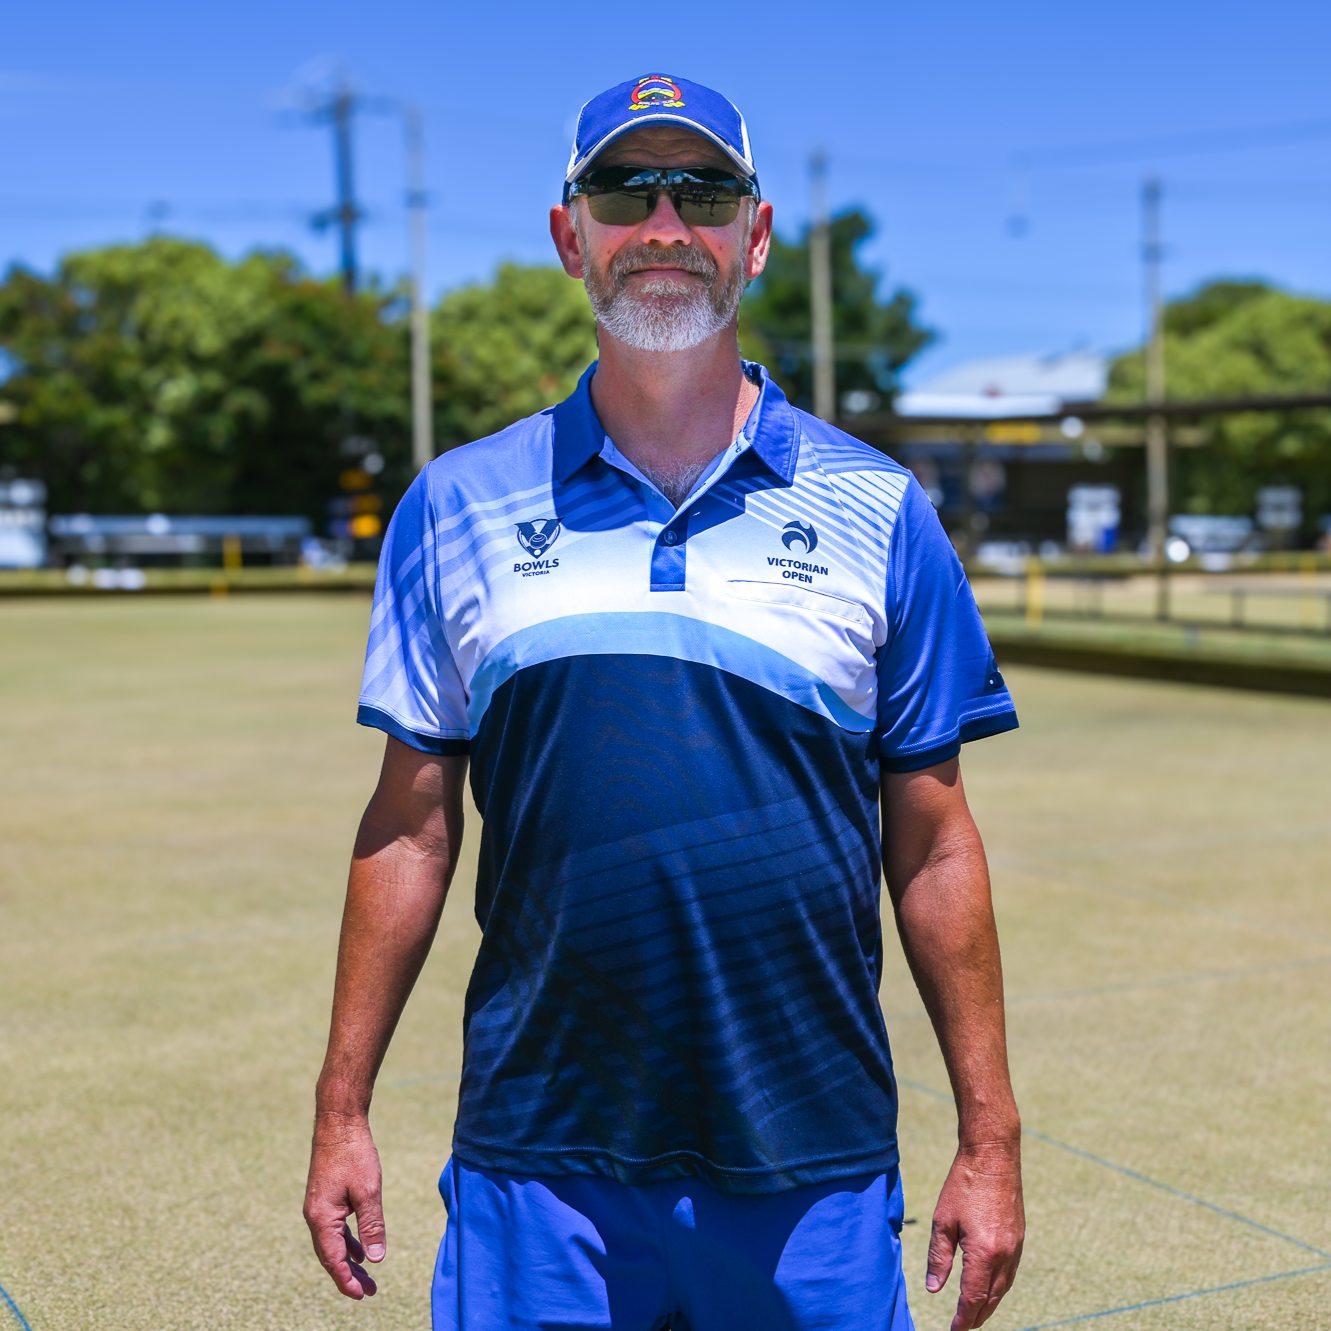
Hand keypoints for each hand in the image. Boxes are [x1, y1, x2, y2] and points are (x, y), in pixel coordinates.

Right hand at [304, 1117, 386, 1298]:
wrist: (339, 1122)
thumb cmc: (354, 1154)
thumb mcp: (368, 1191)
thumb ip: (372, 1226)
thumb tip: (375, 1259)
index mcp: (322, 1218)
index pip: (334, 1260)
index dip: (347, 1280)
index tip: (362, 1295)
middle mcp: (315, 1216)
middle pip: (331, 1255)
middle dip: (349, 1275)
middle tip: (369, 1292)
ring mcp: (319, 1207)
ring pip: (333, 1242)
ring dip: (349, 1259)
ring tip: (366, 1277)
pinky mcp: (326, 1197)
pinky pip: (335, 1228)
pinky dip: (348, 1241)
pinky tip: (360, 1249)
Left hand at [925, 1138, 1023, 1330]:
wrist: (993, 1156)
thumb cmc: (964, 1184)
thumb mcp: (943, 1220)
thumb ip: (940, 1257)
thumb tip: (934, 1289)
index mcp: (984, 1252)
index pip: (973, 1297)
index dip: (963, 1318)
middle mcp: (1005, 1254)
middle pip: (991, 1297)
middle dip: (977, 1315)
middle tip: (964, 1327)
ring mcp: (1016, 1246)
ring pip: (1004, 1287)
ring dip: (990, 1303)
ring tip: (976, 1314)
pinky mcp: (1019, 1236)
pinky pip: (1010, 1272)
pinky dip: (999, 1286)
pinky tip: (990, 1287)